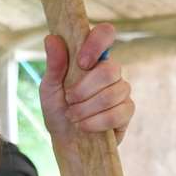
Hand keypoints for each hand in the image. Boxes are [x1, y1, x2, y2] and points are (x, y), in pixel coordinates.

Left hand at [41, 22, 133, 144]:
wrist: (65, 141)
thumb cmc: (58, 110)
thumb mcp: (49, 88)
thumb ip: (54, 65)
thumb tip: (52, 39)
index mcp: (91, 57)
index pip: (105, 34)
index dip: (97, 44)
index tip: (82, 63)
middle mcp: (110, 70)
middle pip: (109, 70)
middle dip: (84, 90)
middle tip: (68, 101)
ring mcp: (121, 89)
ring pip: (112, 94)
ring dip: (86, 109)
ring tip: (73, 117)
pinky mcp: (126, 111)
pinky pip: (118, 113)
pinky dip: (96, 122)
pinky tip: (84, 126)